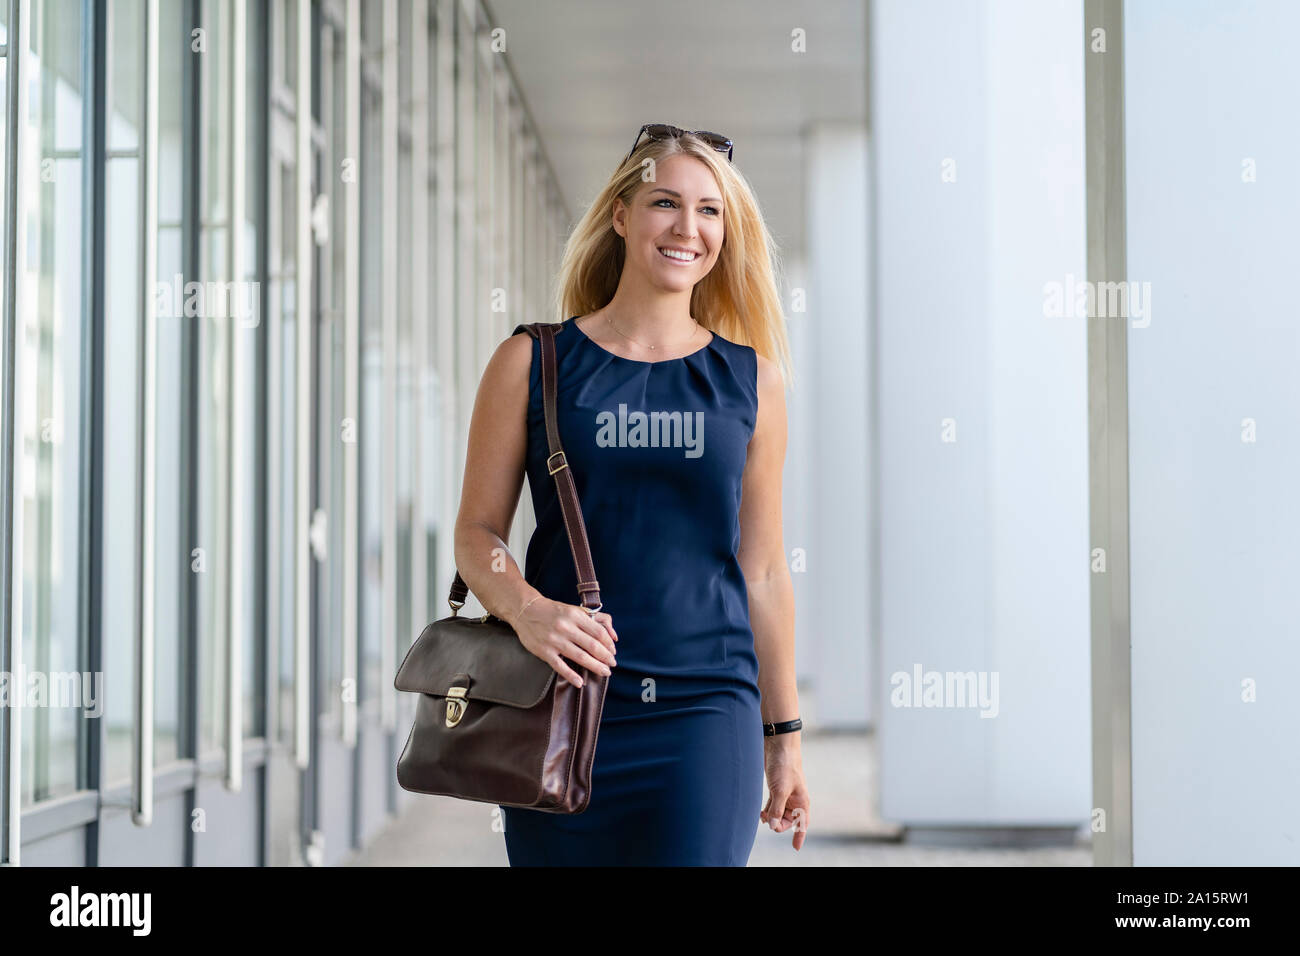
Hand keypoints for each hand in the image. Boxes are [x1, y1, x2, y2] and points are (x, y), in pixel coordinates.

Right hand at [510, 595, 617, 688]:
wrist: (525, 610)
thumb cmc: (553, 611)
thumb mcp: (573, 609)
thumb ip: (594, 619)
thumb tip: (613, 635)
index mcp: (575, 615)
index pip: (599, 632)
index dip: (609, 644)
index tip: (613, 652)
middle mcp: (566, 627)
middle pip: (592, 646)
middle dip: (606, 657)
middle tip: (612, 665)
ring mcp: (554, 640)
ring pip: (580, 657)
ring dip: (595, 666)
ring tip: (604, 672)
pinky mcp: (544, 651)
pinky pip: (560, 666)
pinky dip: (571, 676)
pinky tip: (580, 683)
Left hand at [760, 736, 809, 850]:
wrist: (778, 745)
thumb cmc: (785, 766)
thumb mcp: (780, 790)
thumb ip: (777, 809)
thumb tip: (774, 826)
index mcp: (802, 801)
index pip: (803, 824)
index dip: (799, 836)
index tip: (795, 848)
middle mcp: (795, 799)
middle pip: (788, 820)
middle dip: (779, 824)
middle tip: (768, 822)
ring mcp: (785, 794)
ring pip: (779, 813)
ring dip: (771, 817)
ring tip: (762, 816)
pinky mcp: (775, 788)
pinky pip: (772, 805)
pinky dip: (767, 810)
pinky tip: (761, 812)